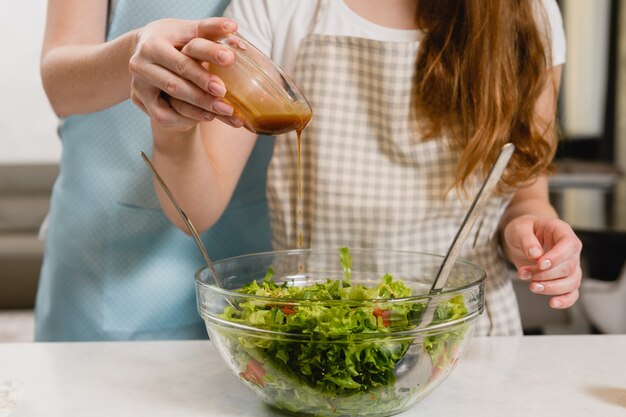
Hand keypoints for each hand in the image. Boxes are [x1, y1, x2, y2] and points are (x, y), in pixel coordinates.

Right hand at [129, 17, 242, 131]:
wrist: (148, 52)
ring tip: (224, 112)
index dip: (206, 61)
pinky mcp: (140, 100)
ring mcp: (138, 85)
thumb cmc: (174, 39)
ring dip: (199, 110)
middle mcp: (140, 66)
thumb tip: (233, 26)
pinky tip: (206, 117)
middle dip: (203, 95)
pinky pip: (162, 117)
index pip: (182, 60)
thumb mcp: (189, 31)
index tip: (230, 61)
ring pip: (169, 103)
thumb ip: (209, 29)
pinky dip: (184, 120)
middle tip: (228, 100)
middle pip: (175, 85)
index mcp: (152, 46)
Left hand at [503, 215, 581, 308]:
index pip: (570, 245)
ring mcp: (570, 265)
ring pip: (572, 282)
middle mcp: (571, 250)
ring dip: (551, 288)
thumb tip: (535, 254)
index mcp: (562, 232)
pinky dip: (565, 301)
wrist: (521, 239)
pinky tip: (552, 303)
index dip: (557, 257)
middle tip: (524, 273)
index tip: (540, 264)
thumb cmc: (522, 230)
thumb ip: (526, 239)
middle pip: (569, 267)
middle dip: (545, 274)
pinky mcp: (564, 279)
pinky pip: (572, 293)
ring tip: (531, 286)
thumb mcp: (519, 228)